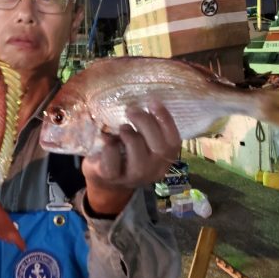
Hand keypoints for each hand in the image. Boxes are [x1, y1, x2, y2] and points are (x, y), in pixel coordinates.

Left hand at [82, 100, 180, 214]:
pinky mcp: (112, 178)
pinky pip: (113, 161)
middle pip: (159, 148)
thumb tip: (148, 99)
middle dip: (145, 123)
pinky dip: (109, 146)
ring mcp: (134, 177)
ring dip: (129, 136)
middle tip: (131, 110)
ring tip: (122, 129)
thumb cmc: (126, 151)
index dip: (166, 119)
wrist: (104, 178)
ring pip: (138, 156)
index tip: (153, 101)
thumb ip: (148, 126)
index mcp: (165, 159)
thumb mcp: (141, 139)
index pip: (174, 141)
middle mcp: (154, 170)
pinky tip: (106, 139)